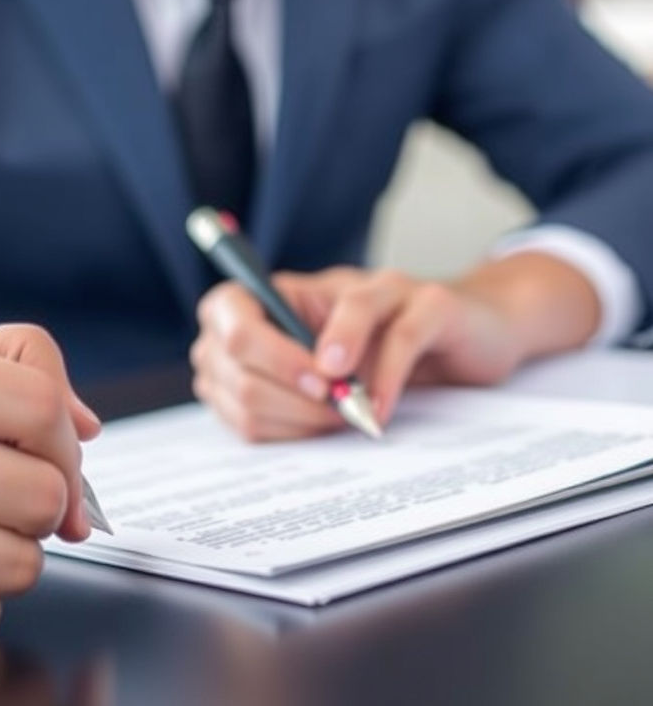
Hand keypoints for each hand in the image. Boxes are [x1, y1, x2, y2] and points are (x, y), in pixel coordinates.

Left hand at [192, 254, 599, 441]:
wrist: (478, 336)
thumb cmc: (393, 359)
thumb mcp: (328, 379)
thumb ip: (289, 388)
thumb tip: (249, 413)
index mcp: (292, 300)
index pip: (227, 313)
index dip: (237, 360)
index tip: (260, 403)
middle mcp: (331, 287)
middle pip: (269, 321)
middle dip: (280, 386)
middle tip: (309, 418)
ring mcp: (386, 289)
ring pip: (344, 314)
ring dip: (329, 373)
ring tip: (337, 409)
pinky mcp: (435, 305)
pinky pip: (401, 338)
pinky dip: (385, 379)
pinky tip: (376, 411)